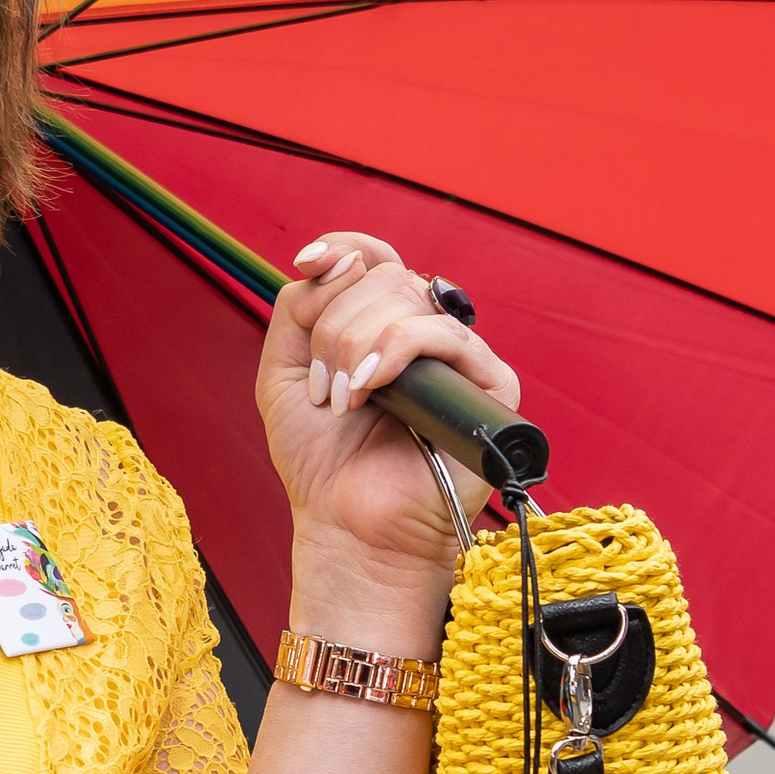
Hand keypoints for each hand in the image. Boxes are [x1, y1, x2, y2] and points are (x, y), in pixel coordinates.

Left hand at [257, 232, 523, 643]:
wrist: (349, 525)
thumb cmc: (322, 460)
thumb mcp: (283, 372)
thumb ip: (297, 307)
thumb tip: (339, 260)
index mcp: (381, 327)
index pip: (374, 256)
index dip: (343, 247)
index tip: (307, 265)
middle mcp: (424, 334)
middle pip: (383, 275)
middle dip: (335, 326)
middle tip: (325, 388)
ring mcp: (458, 357)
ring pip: (407, 297)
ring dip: (356, 345)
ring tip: (344, 401)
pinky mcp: (491, 382)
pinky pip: (445, 334)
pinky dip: (396, 352)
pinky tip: (372, 390)